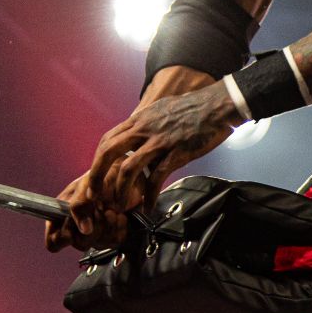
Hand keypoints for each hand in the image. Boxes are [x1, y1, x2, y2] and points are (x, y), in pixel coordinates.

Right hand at [44, 172, 132, 253]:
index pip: (53, 241)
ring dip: (107, 226)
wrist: (124, 175)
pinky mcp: (111, 233)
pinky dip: (119, 228)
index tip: (74, 226)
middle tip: (99, 210)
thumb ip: (79, 206)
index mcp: (62, 215)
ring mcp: (94, 232)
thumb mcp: (86, 186)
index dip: (63, 237)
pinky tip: (119, 215)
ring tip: (110, 210)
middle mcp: (76, 226)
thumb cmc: (101, 175)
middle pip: (79, 244)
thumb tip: (84, 229)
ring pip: (97, 245)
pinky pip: (114, 242)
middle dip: (93, 227)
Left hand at [85, 82, 241, 213]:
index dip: (97, 160)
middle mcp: (143, 129)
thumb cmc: (193, 107)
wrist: (216, 106)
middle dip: (97, 176)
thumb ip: (147, 123)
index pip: (107, 139)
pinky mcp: (175, 154)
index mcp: (139, 119)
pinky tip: (148, 206)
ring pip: (128, 168)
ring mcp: (159, 142)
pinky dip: (149, 196)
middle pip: (108, 153)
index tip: (95, 175)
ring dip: (120, 190)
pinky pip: (156, 178)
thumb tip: (138, 133)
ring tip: (120, 205)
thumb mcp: (161, 109)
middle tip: (95, 195)